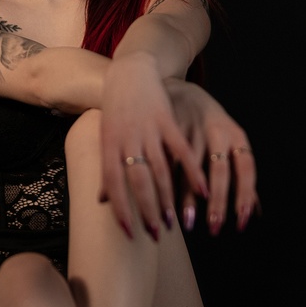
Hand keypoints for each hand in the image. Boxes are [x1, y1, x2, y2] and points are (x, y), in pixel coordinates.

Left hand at [99, 54, 207, 238]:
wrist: (129, 72)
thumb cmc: (116, 110)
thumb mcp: (106, 139)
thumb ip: (106, 170)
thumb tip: (102, 201)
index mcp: (109, 147)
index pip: (113, 185)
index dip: (122, 210)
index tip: (131, 234)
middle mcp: (127, 140)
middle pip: (138, 181)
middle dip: (148, 211)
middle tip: (158, 234)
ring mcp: (147, 129)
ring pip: (160, 169)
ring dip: (169, 198)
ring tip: (177, 221)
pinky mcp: (166, 120)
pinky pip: (181, 150)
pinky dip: (192, 171)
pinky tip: (203, 190)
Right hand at [164, 78, 259, 233]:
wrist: (180, 91)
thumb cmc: (210, 126)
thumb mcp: (231, 143)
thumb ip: (241, 176)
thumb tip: (255, 212)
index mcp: (236, 135)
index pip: (246, 169)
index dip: (245, 196)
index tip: (241, 222)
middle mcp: (217, 130)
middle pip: (220, 171)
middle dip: (217, 203)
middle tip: (214, 229)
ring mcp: (192, 129)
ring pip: (192, 169)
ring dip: (188, 199)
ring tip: (186, 224)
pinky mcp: (169, 130)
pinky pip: (169, 162)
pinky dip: (167, 184)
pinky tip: (164, 203)